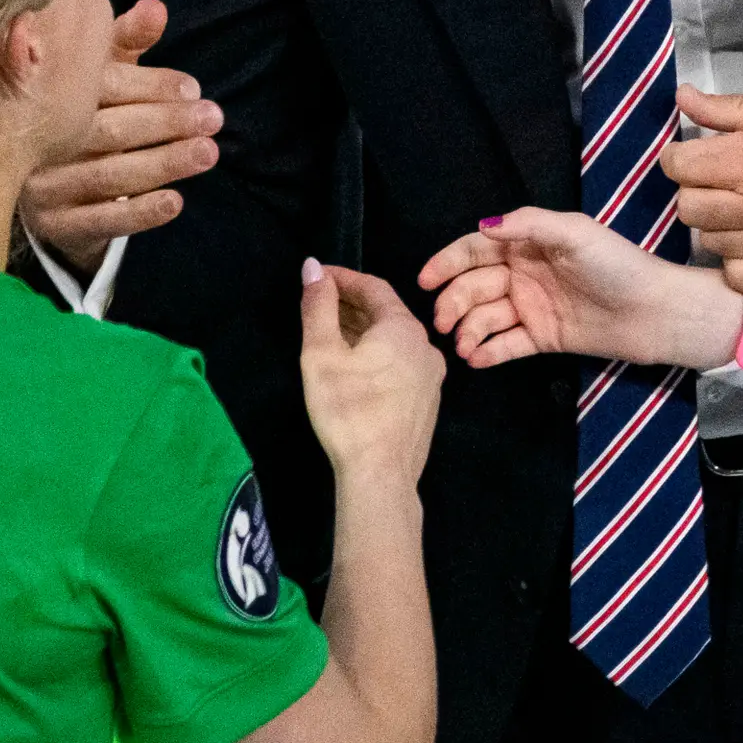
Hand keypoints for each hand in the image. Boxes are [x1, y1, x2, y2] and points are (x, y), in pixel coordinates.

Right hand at [21, 0, 222, 272]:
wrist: (44, 188)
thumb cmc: (82, 115)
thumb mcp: (99, 76)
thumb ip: (126, 43)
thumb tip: (156, 9)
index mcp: (48, 95)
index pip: (101, 88)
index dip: (150, 86)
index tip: (193, 87)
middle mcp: (38, 140)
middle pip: (106, 130)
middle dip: (165, 123)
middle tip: (212, 118)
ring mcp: (41, 186)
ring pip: (106, 175)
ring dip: (163, 164)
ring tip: (207, 153)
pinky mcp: (53, 226)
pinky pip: (100, 220)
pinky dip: (140, 212)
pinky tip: (175, 201)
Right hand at [296, 260, 440, 488]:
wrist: (380, 475)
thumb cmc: (348, 410)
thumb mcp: (322, 354)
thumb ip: (317, 307)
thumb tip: (313, 267)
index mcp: (404, 328)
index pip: (373, 287)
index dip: (342, 278)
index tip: (315, 276)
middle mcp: (426, 347)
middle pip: (386, 313)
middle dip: (350, 304)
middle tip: (317, 303)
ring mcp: (430, 378)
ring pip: (394, 341)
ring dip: (362, 331)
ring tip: (329, 333)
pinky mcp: (425, 403)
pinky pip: (400, 364)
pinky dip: (375, 355)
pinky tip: (353, 368)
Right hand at [419, 209, 742, 370]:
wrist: (656, 312)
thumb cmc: (618, 265)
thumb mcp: (575, 233)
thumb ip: (528, 225)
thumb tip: (483, 227)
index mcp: (528, 244)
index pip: (476, 250)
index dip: (447, 262)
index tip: (423, 279)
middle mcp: (524, 274)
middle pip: (474, 286)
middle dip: (453, 302)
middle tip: (441, 321)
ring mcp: (532, 308)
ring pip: (486, 318)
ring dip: (468, 330)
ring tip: (462, 345)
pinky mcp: (543, 338)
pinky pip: (507, 345)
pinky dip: (488, 352)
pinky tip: (476, 358)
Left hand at [663, 88, 742, 294]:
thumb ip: (734, 108)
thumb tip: (683, 97)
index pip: (680, 167)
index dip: (681, 159)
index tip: (696, 158)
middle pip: (688, 208)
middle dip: (698, 191)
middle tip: (725, 184)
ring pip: (710, 243)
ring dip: (721, 226)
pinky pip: (736, 277)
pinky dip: (740, 261)